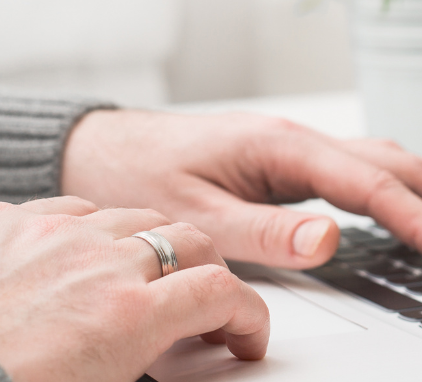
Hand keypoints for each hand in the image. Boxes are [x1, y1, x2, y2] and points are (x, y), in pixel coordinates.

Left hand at [0, 196, 268, 381]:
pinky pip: (73, 207)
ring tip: (149, 274)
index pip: (223, 295)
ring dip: (157, 244)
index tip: (245, 337)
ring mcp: (56, 238)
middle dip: (211, 272)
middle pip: (191, 242)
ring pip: (138, 216)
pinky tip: (88, 250)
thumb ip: (150, 367)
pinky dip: (95, 226)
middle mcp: (101, 265)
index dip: (248, 317)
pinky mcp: (13, 225)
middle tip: (208, 305)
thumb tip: (173, 371)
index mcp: (130, 318)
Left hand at [61, 110, 421, 275]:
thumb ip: (263, 232)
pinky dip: (418, 195)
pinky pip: (379, 174)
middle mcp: (309, 140)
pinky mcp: (305, 163)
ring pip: (400, 166)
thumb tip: (333, 240)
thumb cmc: (142, 175)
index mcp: (287, 147)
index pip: (378, 187)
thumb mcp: (192, 215)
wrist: (106, 148)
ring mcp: (311, 149)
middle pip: (409, 167)